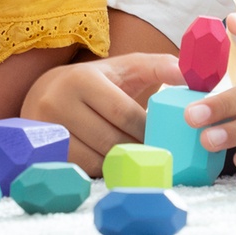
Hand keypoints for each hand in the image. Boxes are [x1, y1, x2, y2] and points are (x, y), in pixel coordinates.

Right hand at [21, 53, 185, 176]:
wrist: (44, 92)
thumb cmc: (97, 80)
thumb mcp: (126, 66)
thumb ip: (160, 65)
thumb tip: (191, 74)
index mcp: (82, 79)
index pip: (123, 113)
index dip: (147, 129)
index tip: (164, 135)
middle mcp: (57, 102)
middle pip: (110, 139)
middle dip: (138, 148)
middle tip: (157, 152)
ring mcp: (48, 130)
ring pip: (97, 158)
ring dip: (123, 161)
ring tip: (139, 156)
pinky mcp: (45, 151)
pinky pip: (84, 169)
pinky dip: (105, 168)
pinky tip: (116, 160)